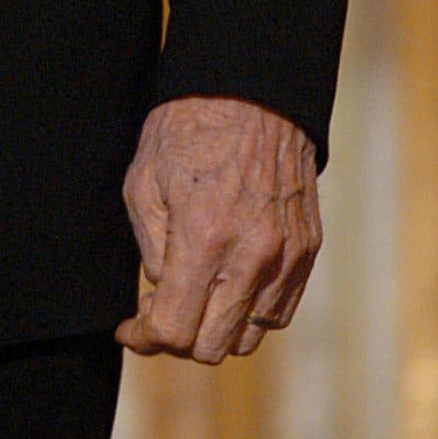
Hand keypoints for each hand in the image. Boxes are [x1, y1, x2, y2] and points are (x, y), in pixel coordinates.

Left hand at [115, 96, 320, 362]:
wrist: (253, 92)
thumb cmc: (189, 129)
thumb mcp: (144, 180)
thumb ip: (151, 249)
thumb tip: (160, 293)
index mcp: (203, 238)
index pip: (175, 329)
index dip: (144, 338)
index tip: (130, 328)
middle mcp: (251, 257)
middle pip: (212, 346)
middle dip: (177, 337)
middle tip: (159, 307)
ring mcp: (286, 258)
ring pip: (249, 337)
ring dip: (216, 328)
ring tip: (196, 293)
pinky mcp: (307, 251)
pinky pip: (278, 311)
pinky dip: (250, 311)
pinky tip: (228, 283)